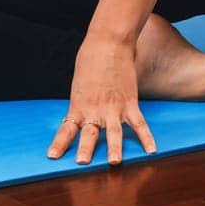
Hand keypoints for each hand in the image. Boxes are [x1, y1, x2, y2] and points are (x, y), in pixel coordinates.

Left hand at [47, 34, 158, 165]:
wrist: (109, 42)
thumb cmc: (90, 59)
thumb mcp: (79, 84)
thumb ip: (82, 104)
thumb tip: (82, 117)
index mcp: (78, 104)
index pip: (66, 129)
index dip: (59, 143)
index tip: (52, 156)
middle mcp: (95, 109)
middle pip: (89, 133)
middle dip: (86, 149)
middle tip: (82, 163)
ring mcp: (114, 107)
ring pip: (115, 132)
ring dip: (115, 148)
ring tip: (115, 162)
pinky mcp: (130, 102)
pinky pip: (139, 124)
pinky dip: (146, 138)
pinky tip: (152, 150)